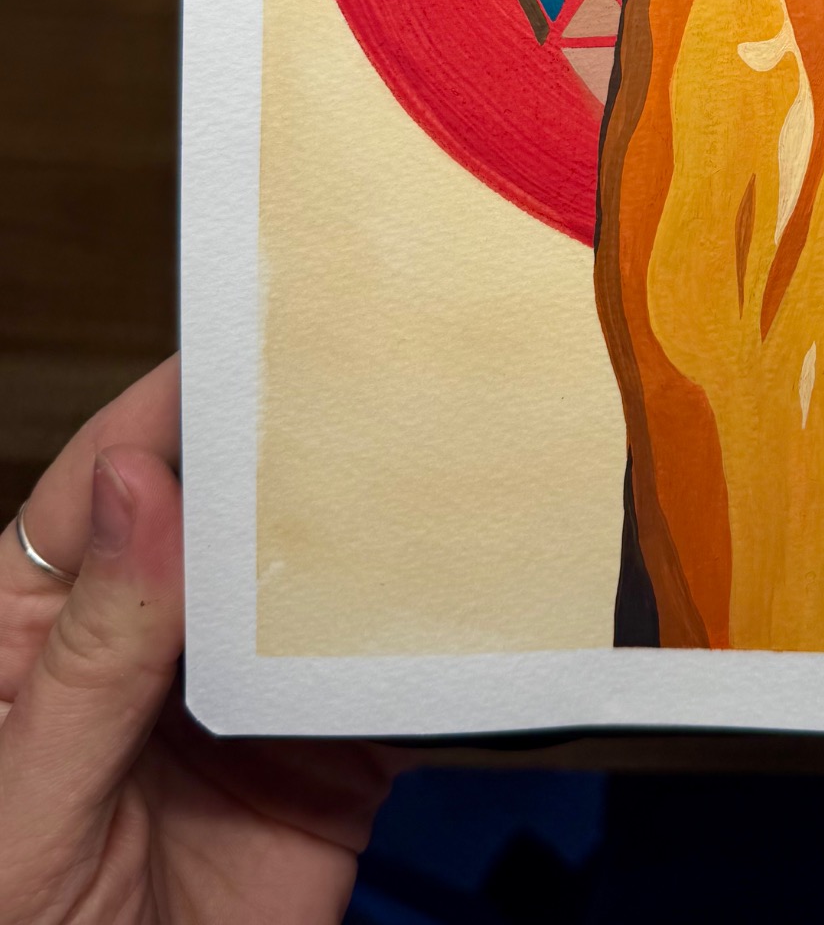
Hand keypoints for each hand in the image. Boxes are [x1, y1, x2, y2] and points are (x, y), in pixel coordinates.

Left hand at [0, 359, 394, 923]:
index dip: (174, 404)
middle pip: (228, 511)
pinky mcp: (328, 752)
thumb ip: (91, 655)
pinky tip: (467, 587)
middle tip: (372, 371)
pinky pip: (380, 676)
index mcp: (46, 624)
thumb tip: (142, 484)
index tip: (247, 335)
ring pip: (314, 579)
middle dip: (292, 447)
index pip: (112, 480)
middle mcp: (155, 635)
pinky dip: (426, 638)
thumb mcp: (26, 802)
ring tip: (437, 454)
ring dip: (370, 527)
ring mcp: (246, 691)